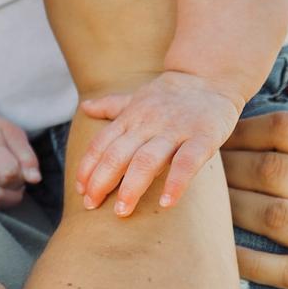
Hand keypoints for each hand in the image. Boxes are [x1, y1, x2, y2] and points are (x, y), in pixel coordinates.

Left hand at [76, 70, 241, 215]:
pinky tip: (166, 203)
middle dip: (101, 180)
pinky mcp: (202, 137)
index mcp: (130, 117)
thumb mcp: (136, 98)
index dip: (88, 165)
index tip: (79, 189)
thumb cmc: (169, 95)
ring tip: (121, 211)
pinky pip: (188, 162)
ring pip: (147, 159)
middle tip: (90, 204)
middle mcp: (147, 124)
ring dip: (131, 186)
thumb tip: (84, 107)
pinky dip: (176, 182)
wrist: (208, 77)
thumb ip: (111, 106)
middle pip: (118, 154)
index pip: (102, 143)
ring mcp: (174, 130)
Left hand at [223, 78, 287, 288]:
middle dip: (229, 167)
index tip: (218, 136)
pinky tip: (222, 247)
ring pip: (274, 214)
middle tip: (200, 169)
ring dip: (233, 207)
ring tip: (206, 203)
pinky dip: (247, 258)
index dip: (245, 129)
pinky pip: (281, 268)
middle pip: (274, 169)